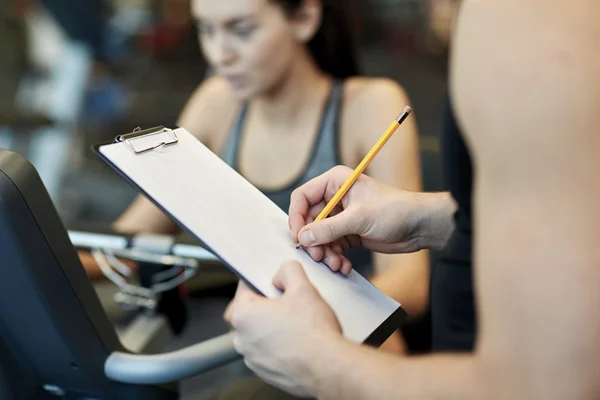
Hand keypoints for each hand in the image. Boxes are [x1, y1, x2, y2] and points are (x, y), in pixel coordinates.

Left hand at [224, 262, 341, 396]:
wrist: (328, 367)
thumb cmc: (313, 330)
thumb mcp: (303, 288)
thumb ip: (288, 271)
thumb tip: (282, 273)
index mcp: (244, 314)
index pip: (244, 289)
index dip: (260, 282)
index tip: (273, 284)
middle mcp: (241, 339)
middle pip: (248, 313)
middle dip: (264, 306)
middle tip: (285, 304)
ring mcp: (252, 359)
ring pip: (257, 335)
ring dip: (270, 328)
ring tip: (295, 325)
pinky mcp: (265, 373)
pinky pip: (266, 353)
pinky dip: (277, 347)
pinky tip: (298, 342)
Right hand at [289, 166, 435, 268]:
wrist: (419, 226)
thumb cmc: (394, 210)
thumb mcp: (359, 218)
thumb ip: (329, 229)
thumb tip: (303, 238)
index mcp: (335, 182)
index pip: (303, 197)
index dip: (296, 217)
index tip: (299, 237)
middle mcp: (335, 198)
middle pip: (309, 221)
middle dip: (313, 241)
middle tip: (318, 256)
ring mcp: (341, 216)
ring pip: (320, 237)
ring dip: (325, 253)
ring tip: (336, 264)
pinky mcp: (348, 232)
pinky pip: (333, 246)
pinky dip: (336, 257)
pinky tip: (344, 265)